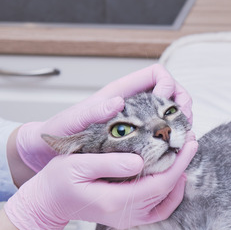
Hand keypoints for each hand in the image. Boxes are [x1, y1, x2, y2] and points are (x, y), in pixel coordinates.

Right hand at [3, 133, 197, 229]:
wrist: (47, 204)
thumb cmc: (57, 181)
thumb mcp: (78, 165)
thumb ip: (109, 163)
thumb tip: (141, 161)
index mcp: (116, 201)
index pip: (160, 182)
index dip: (179, 162)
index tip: (190, 141)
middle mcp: (127, 215)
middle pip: (167, 190)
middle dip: (182, 164)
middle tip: (191, 139)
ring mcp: (128, 219)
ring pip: (166, 200)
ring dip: (178, 176)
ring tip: (185, 152)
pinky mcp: (128, 217)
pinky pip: (157, 209)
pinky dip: (170, 193)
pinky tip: (173, 175)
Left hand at [15, 64, 191, 172]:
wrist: (45, 153)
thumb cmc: (56, 133)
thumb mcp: (72, 121)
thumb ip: (93, 110)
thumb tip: (118, 101)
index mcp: (119, 95)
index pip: (155, 75)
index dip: (168, 84)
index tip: (168, 103)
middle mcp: (132, 107)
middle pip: (170, 94)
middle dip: (183, 104)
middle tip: (185, 123)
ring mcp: (136, 125)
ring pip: (169, 116)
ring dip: (181, 123)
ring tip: (183, 138)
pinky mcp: (135, 144)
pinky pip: (160, 137)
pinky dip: (171, 141)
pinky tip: (172, 154)